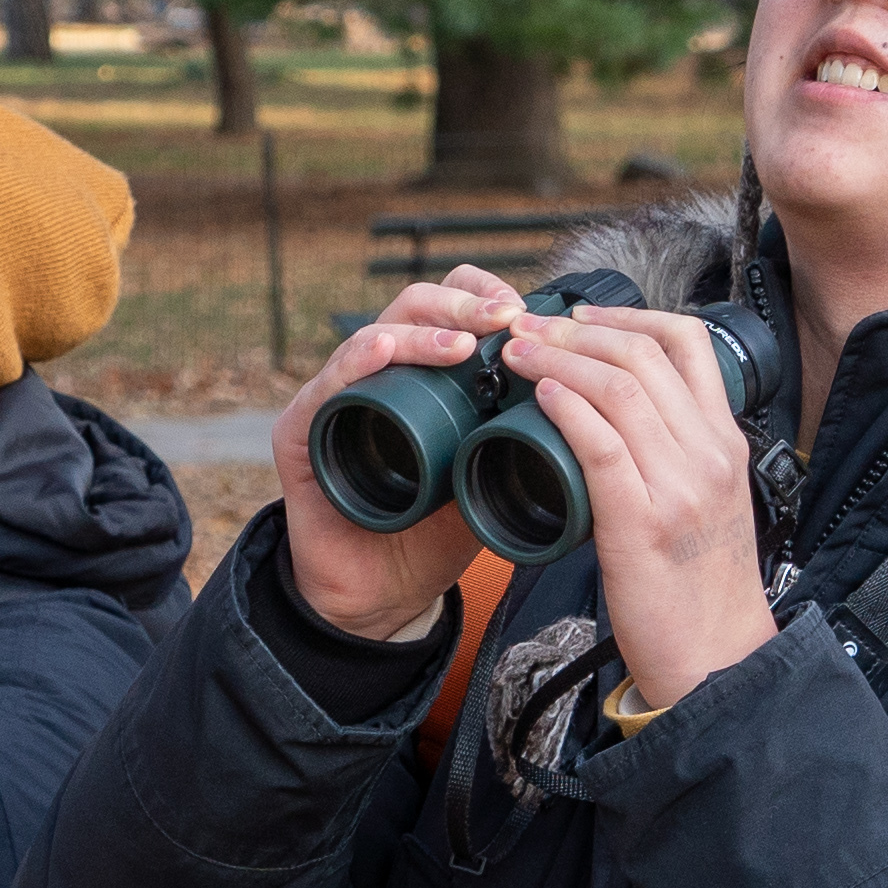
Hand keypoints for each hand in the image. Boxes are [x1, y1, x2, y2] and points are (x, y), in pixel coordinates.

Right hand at [269, 266, 519, 643]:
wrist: (384, 593)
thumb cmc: (434, 530)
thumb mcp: (491, 471)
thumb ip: (521, 433)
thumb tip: (583, 397)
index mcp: (422, 373)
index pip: (448, 305)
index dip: (484, 294)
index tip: (524, 310)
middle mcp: (377, 373)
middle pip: (414, 307)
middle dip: (463, 306)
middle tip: (505, 320)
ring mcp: (338, 397)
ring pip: (374, 337)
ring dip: (422, 334)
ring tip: (463, 347)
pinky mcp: (304, 431)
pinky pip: (328, 386)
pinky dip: (357, 362)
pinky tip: (384, 350)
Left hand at [506, 306, 773, 713]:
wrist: (718, 660)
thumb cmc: (701, 589)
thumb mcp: (705, 504)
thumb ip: (673, 458)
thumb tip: (612, 423)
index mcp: (725, 442)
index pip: (688, 342)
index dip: (628, 315)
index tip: (582, 317)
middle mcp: (709, 453)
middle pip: (645, 352)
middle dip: (578, 329)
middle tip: (530, 327)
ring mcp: (681, 485)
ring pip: (619, 387)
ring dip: (559, 358)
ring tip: (518, 352)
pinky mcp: (643, 522)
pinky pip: (601, 443)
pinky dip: (566, 406)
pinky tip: (538, 395)